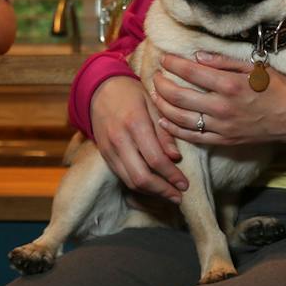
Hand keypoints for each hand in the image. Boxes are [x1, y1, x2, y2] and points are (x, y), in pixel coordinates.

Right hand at [88, 74, 186, 199]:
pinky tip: (153, 186)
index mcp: (135, 124)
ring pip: (130, 181)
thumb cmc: (132, 93)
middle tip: (179, 196)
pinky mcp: (105, 155)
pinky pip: (122, 176)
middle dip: (162, 190)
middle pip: (141, 176)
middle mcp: (119, 140)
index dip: (171, 176)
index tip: (185, 185)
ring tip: (169, 195)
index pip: (155, 159)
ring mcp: (109, 150)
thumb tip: (176, 157)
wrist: (100, 89)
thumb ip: (164, 131)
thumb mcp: (153, 104)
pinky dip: (139, 185)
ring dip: (151, 192)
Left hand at [152, 52, 285, 147]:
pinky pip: (192, 137)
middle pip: (178, 96)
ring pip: (180, 118)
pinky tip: (163, 120)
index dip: (172, 64)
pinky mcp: (223, 141)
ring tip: (155, 94)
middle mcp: (222, 107)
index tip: (164, 58)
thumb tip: (197, 56)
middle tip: (155, 76)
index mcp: (230, 84)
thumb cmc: (277, 88)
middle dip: (161, 84)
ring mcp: (222, 127)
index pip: (191, 72)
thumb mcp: (254, 67)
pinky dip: (174, 129)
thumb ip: (224, 62)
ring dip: (162, 105)